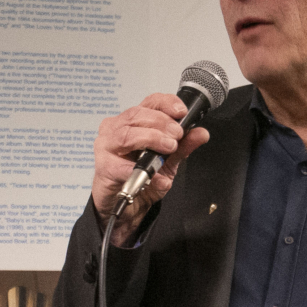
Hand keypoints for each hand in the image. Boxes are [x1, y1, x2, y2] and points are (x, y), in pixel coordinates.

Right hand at [92, 92, 211, 239]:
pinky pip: (124, 167)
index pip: (149, 102)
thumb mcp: (169, 160)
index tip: (181, 112)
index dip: (166, 103)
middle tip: (177, 137)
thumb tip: (201, 133)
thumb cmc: (141, 176)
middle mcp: (116, 128)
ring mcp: (107, 147)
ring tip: (168, 149)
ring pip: (127, 135)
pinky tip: (159, 178)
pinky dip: (145, 172)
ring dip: (151, 139)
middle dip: (161, 123)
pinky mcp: (104, 168)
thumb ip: (184, 146)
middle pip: (137, 115)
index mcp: (133, 121)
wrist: (124, 203)